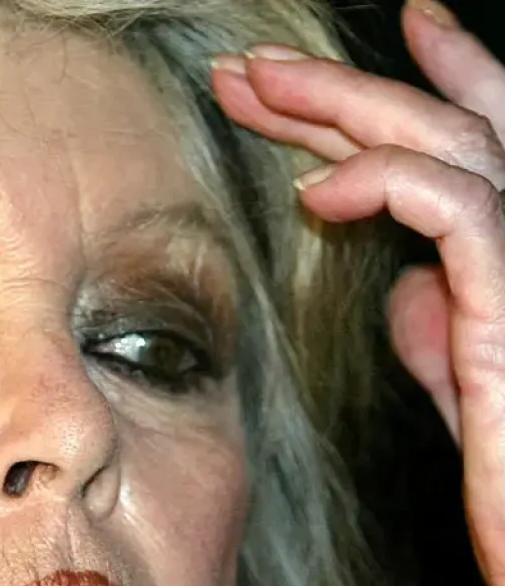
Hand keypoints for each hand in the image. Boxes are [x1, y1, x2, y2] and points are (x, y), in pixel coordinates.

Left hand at [210, 0, 504, 585]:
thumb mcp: (466, 389)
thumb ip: (445, 325)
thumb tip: (407, 283)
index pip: (456, 146)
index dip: (397, 90)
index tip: (314, 71)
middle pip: (436, 129)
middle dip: (334, 90)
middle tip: (248, 68)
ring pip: (444, 144)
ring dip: (339, 108)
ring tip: (252, 87)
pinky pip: (456, 210)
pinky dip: (383, 184)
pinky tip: (312, 191)